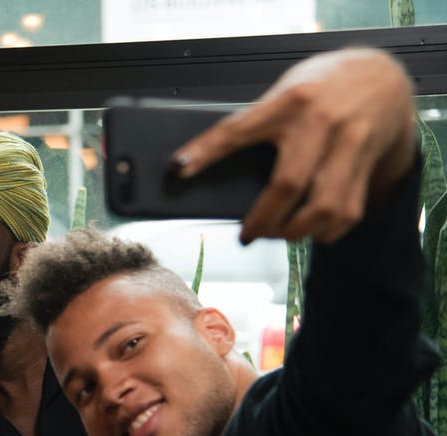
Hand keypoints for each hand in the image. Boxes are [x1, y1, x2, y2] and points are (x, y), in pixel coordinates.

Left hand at [174, 47, 415, 244]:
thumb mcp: (283, 92)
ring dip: (296, 232)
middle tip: (247, 235)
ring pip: (325, 206)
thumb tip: (206, 165)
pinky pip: (348, 211)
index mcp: (288, 101)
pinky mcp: (367, 164)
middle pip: (288, 183)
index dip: (206, 150)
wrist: (381, 76)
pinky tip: (311, 231)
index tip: (178, 168)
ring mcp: (349, 145)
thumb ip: (256, 123)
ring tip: (278, 234)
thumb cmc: (319, 88)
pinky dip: (326, 230)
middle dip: (263, 220)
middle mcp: (320, 122)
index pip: (238, 128)